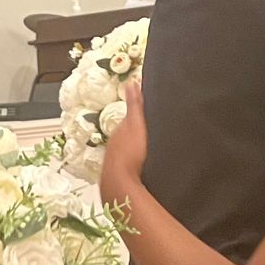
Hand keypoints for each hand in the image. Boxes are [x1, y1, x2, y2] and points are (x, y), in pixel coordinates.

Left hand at [98, 80, 148, 205]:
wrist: (120, 182)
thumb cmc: (130, 153)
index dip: (138, 118)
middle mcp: (114, 144)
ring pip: (127, 152)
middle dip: (136, 135)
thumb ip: (134, 105)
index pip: (129, 120)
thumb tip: (130, 82)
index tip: (148, 116)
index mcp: (119, 131)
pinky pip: (127, 166)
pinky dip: (134, 164)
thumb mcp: (135, 124)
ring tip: (147, 151)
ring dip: (135, 151)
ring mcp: (115, 160)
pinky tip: (141, 167)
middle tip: (150, 135)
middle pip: (127, 136)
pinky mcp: (119, 174)